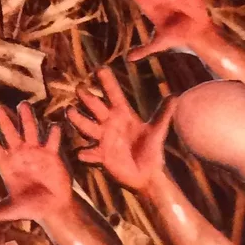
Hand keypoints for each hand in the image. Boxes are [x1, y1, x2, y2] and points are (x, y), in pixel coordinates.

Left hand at [0, 103, 73, 227]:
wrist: (53, 207)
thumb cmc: (31, 207)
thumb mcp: (13, 210)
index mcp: (6, 165)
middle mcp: (19, 154)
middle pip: (9, 133)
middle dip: (4, 121)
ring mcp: (35, 151)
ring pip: (30, 130)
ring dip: (27, 118)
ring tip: (23, 104)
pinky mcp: (51, 154)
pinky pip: (52, 140)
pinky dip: (53, 132)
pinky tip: (53, 126)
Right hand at [65, 68, 174, 190]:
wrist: (147, 175)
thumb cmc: (151, 150)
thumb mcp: (158, 131)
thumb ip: (164, 114)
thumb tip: (175, 96)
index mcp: (123, 115)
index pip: (114, 94)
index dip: (107, 82)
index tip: (100, 68)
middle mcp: (109, 124)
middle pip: (95, 107)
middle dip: (87, 97)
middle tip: (80, 88)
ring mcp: (103, 139)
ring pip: (86, 126)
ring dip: (78, 119)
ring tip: (70, 111)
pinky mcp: (101, 156)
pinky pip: (89, 153)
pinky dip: (85, 153)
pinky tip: (82, 153)